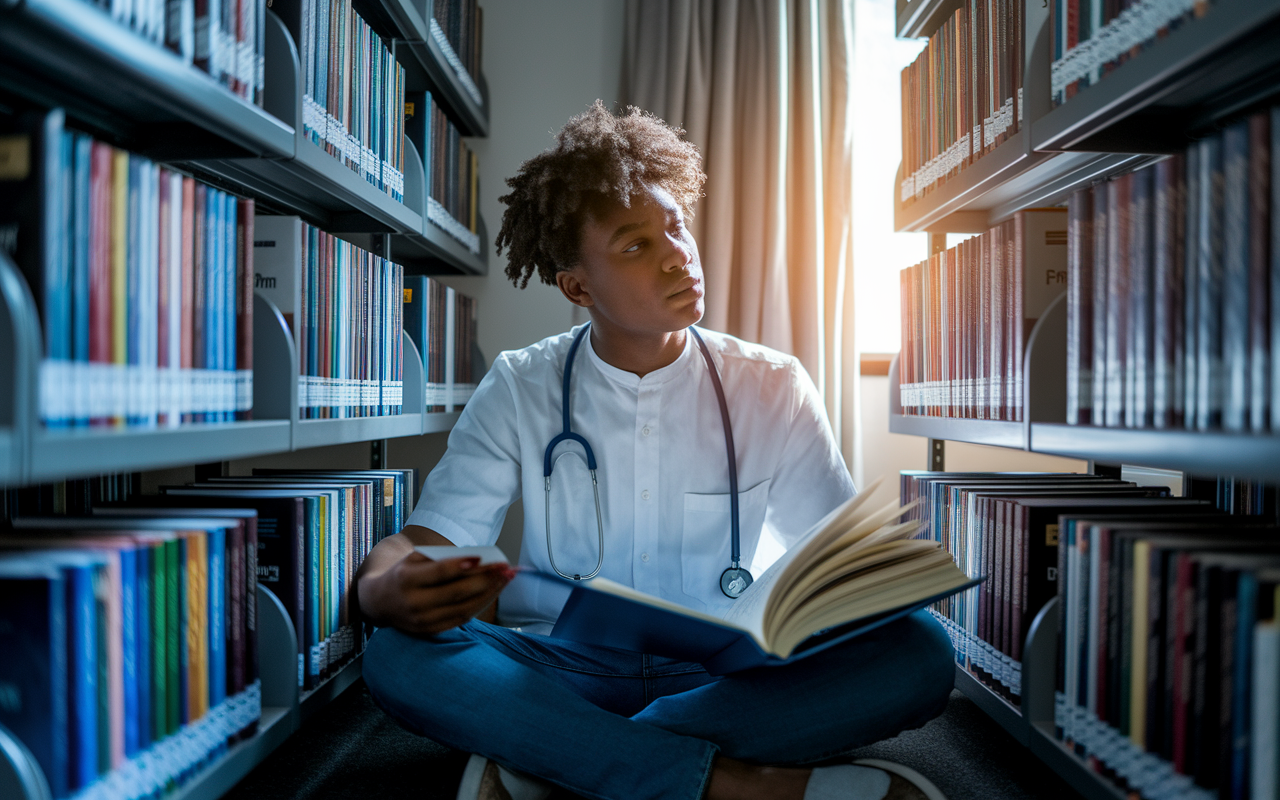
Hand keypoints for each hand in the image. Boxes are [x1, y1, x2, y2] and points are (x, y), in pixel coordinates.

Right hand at [360, 550, 515, 634]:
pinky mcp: (431, 631)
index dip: (462, 565)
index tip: (483, 557)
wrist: (381, 601)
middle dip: (485, 580)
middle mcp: (413, 604)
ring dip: (489, 593)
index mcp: (405, 580)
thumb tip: (479, 560)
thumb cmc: (405, 573)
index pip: (438, 573)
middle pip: (456, 593)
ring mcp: (423, 622)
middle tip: (506, 567)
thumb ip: (442, 558)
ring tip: (506, 578)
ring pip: (464, 608)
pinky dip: (480, 605)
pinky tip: (493, 591)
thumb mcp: (414, 559)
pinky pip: (462, 619)